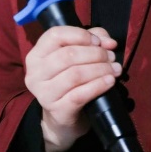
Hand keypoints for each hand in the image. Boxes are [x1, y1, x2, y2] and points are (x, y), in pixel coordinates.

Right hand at [24, 25, 120, 151]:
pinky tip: (110, 81)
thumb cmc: (69, 78)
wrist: (61, 116)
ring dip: (100, 69)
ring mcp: (44, 94)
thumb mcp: (78, 54)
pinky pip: (80, 95)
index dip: (80, 35)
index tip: (97, 42)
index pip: (55, 35)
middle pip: (68, 55)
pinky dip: (98, 85)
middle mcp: (35, 73)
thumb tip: (109, 43)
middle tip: (111, 56)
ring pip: (75, 75)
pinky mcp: (57, 111)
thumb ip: (93, 40)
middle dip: (95, 53)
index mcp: (37, 54)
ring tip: (114, 68)